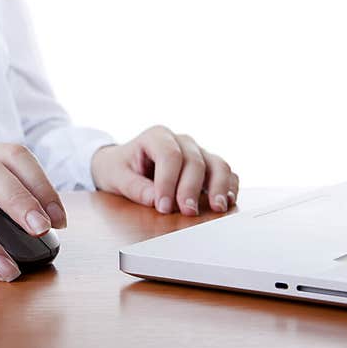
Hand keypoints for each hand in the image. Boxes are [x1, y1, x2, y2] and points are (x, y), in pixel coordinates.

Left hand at [91, 125, 238, 215]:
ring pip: (217, 164)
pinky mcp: (208, 166)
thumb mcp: (117, 176)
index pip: (169, 155)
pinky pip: (225, 173)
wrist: (124, 165)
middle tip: (187, 211)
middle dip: (191, 188)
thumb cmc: (119, 168)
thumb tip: (155, 200)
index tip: (163, 206)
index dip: (168, 181)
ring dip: (219, 186)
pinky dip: (229, 186)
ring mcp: (197, 152)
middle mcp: (181, 141)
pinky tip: (228, 201)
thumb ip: (135, 187)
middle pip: (195, 161)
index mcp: (157, 136)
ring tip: (217, 207)